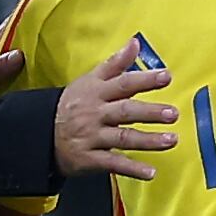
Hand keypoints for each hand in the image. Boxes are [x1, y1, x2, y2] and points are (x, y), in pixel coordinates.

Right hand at [52, 39, 178, 181]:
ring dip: (148, 141)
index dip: (145, 79)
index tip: (167, 77)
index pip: (124, 83)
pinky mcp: (89, 159)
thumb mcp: (90, 80)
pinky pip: (113, 164)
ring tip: (171, 140)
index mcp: (97, 92)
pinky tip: (150, 172)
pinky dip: (132, 169)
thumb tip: (135, 42)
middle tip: (173, 113)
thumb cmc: (73, 104)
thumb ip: (115, 63)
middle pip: (125, 111)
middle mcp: (95, 114)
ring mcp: (92, 137)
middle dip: (150, 113)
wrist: (42, 132)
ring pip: (122, 138)